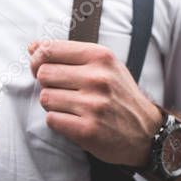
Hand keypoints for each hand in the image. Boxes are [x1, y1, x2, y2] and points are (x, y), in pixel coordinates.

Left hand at [29, 40, 162, 166]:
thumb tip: (33, 47)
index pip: (49, 49)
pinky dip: (58, 121)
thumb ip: (70, 54)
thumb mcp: (105, 66)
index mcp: (101, 57)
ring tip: (71, 107)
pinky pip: (51, 119)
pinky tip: (74, 121)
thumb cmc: (120, 96)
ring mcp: (93, 105)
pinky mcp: (87, 130)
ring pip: (45, 98)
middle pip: (44, 74)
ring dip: (53, 104)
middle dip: (47, 84)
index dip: (37, 59)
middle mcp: (98, 78)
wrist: (147, 132)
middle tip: (62, 91)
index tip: (40, 67)